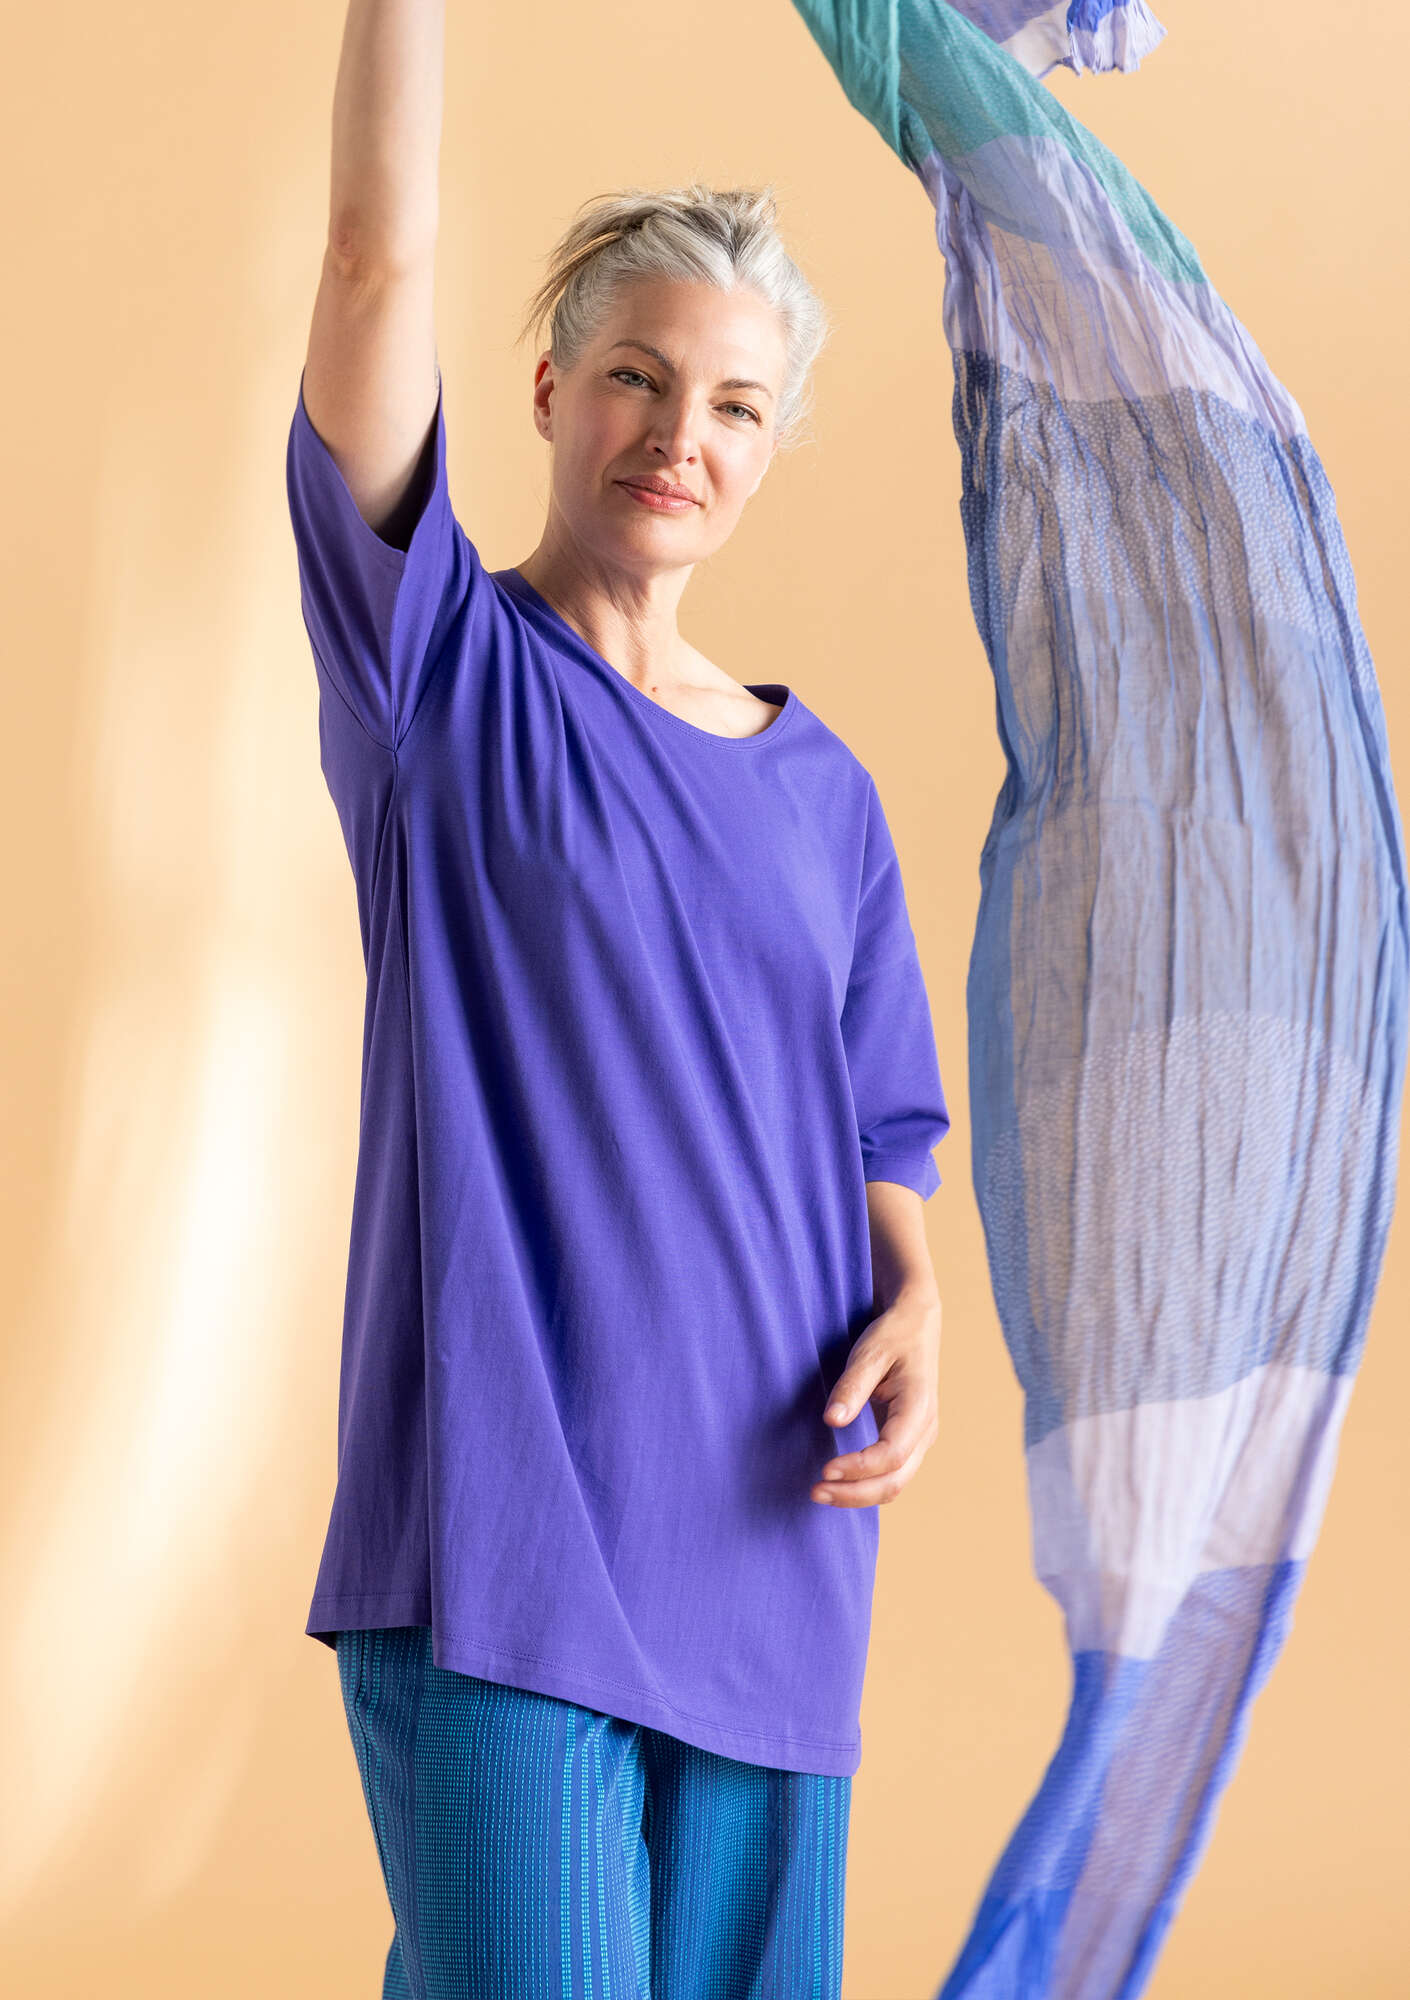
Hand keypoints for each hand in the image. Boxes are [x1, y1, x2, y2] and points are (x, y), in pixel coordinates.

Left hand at [811, 1290, 941, 1507]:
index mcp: (919, 1407)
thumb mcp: (869, 1352)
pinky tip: (839, 1483)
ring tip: (822, 1492)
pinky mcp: (909, 1440)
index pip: (892, 1454)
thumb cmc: (893, 1335)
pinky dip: (866, 1486)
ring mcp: (920, 1439)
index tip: (825, 1470)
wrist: (916, 1324)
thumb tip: (832, 1420)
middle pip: (896, 1480)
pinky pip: (892, 1475)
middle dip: (855, 1494)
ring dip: (859, 1495)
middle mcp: (925, 1430)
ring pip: (895, 1484)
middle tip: (816, 1492)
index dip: (859, 1468)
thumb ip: (852, 1386)